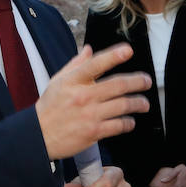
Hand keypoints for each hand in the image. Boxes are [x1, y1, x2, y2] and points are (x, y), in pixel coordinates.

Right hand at [36, 45, 150, 159]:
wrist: (39, 136)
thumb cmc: (49, 107)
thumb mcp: (57, 81)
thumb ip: (75, 65)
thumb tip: (89, 49)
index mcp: (73, 81)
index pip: (96, 64)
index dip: (114, 56)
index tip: (128, 50)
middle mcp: (83, 96)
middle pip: (118, 85)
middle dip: (138, 81)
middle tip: (147, 81)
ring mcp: (89, 115)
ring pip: (123, 105)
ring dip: (138, 103)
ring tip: (144, 103)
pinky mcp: (94, 132)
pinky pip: (119, 125)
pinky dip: (128, 123)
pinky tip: (130, 121)